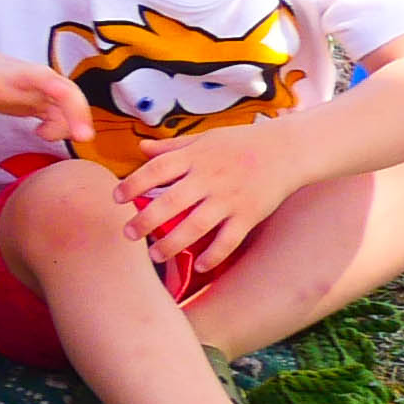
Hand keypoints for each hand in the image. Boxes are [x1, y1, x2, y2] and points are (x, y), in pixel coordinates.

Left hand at [0, 48, 88, 156]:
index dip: (74, 108)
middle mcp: (43, 81)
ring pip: (68, 107)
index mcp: (31, 75)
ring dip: (69, 124)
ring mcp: (44, 91)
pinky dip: (57, 126)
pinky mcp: (41, 101)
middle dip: (80, 117)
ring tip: (42, 135)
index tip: (80, 132)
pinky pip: (58, 114)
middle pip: (71, 96)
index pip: (60, 89)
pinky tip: (41, 133)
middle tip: (84, 138)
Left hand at [125, 119, 304, 276]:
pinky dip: (214, 255)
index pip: (158, 169)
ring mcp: (230, 198)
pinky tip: (200, 265)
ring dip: (172, 243)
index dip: (134, 183)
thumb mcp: (206, 138)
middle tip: (128, 234)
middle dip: (146, 220)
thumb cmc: (241, 143)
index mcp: (196, 156)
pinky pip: (228, 240)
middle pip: (171, 201)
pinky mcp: (249, 214)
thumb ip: (172, 147)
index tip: (116, 197)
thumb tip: (140, 147)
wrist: (287, 149)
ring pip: (196, 226)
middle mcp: (210, 177)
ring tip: (155, 254)